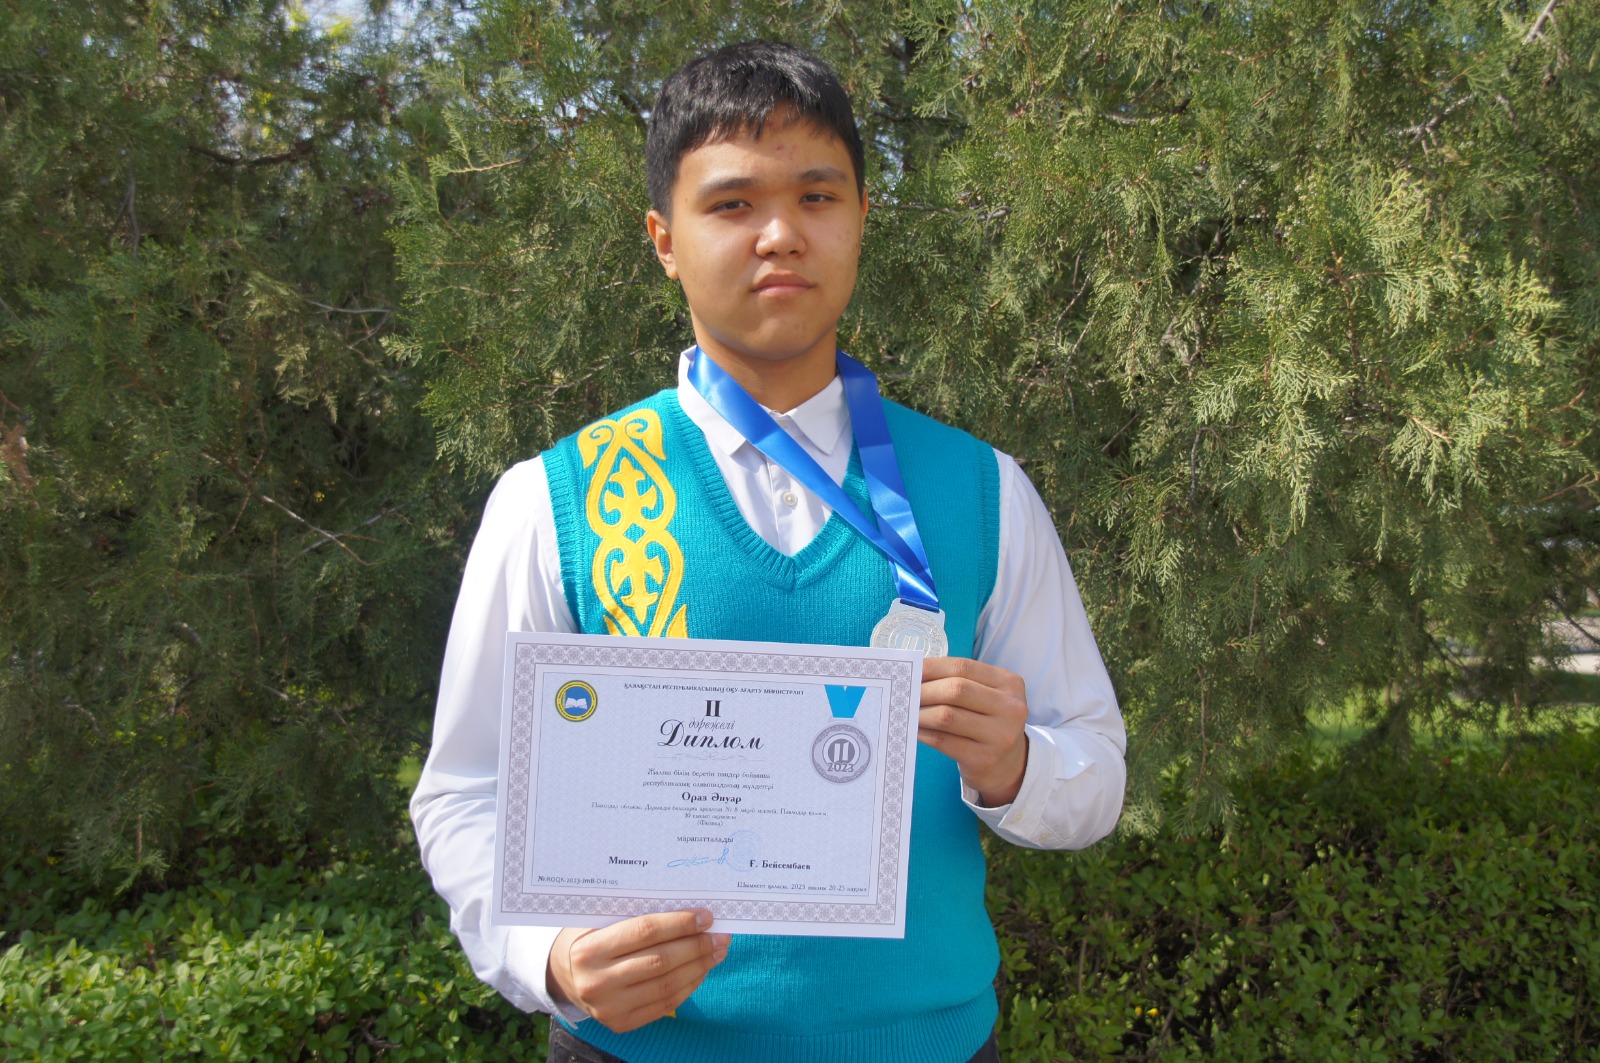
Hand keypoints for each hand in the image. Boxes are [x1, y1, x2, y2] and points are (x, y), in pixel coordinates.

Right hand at [547, 909, 729, 1032]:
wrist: (563, 975)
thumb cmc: (588, 938)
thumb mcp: (600, 920)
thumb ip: (636, 916)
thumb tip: (690, 913)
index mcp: (589, 949)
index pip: (644, 932)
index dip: (679, 923)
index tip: (706, 916)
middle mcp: (596, 981)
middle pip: (660, 960)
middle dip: (696, 946)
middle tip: (720, 935)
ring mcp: (609, 1007)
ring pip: (666, 985)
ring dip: (699, 966)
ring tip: (717, 951)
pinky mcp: (620, 1023)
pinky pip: (664, 1004)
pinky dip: (688, 986)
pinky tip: (702, 970)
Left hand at [919, 656, 1029, 805]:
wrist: (1010, 766)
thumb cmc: (988, 724)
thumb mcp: (986, 697)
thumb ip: (958, 683)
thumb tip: (914, 676)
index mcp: (1009, 683)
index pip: (964, 667)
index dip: (932, 667)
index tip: (909, 670)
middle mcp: (1010, 707)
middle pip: (956, 690)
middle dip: (923, 690)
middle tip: (902, 692)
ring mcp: (1000, 735)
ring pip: (947, 716)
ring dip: (920, 712)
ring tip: (906, 711)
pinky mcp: (984, 759)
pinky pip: (943, 741)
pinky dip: (923, 733)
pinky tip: (914, 729)